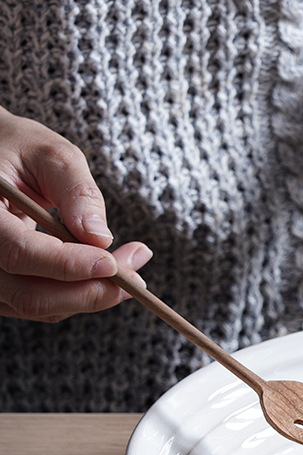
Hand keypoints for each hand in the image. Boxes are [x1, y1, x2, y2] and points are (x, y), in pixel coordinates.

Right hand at [0, 107, 150, 321]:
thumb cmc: (18, 149)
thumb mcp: (50, 154)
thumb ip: (76, 192)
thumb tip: (100, 238)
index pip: (19, 252)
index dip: (69, 264)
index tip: (112, 263)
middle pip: (30, 295)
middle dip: (91, 291)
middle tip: (137, 275)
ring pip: (40, 306)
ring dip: (93, 296)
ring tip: (132, 268)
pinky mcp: (3, 287)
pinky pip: (43, 305)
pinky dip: (80, 296)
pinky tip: (109, 275)